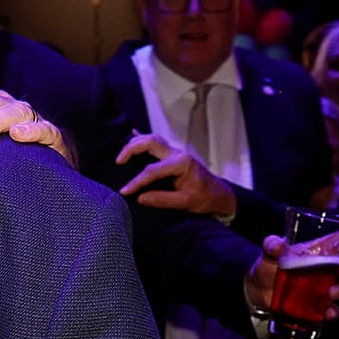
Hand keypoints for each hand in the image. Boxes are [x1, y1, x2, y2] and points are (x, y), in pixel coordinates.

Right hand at [114, 131, 236, 217]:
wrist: (220, 195)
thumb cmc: (206, 198)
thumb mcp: (186, 203)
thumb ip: (163, 200)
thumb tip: (140, 197)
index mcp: (181, 164)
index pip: (152, 171)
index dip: (136, 181)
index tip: (124, 191)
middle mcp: (178, 154)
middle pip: (151, 142)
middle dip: (132, 149)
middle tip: (119, 161)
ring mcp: (176, 152)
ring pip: (153, 139)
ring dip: (136, 143)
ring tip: (122, 155)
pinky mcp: (173, 156)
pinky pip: (157, 143)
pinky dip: (143, 140)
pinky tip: (131, 135)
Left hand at [246, 231, 338, 320]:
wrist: (258, 293)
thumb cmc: (268, 267)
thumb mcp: (269, 252)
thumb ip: (272, 245)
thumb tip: (278, 245)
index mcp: (322, 250)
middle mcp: (329, 268)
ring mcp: (327, 287)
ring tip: (332, 293)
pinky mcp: (321, 305)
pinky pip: (335, 309)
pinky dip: (334, 311)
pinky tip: (328, 312)